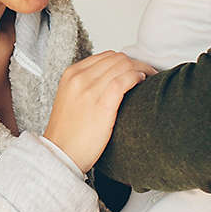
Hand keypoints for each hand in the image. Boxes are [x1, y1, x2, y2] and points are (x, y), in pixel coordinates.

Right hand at [44, 51, 156, 172]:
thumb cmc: (68, 133)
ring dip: (142, 68)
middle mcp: (79, 78)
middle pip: (117, 58)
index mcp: (72, 74)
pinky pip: (124, 80)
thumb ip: (87, 84)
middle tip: (148, 72)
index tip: (135, 68)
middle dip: (136, 63)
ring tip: (150, 77)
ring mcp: (89, 89)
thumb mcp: (71, 98)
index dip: (125, 60)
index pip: (106, 56)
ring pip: (123, 66)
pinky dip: (137, 77)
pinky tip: (142, 81)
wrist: (60, 155)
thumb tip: (113, 78)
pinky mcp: (101, 104)